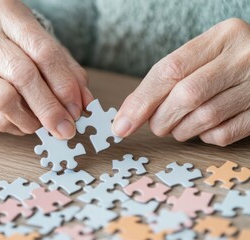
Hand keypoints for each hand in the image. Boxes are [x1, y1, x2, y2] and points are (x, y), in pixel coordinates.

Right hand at [0, 0, 92, 138]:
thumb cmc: (19, 50)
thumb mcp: (47, 51)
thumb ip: (69, 74)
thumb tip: (84, 105)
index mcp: (7, 13)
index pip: (43, 51)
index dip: (64, 84)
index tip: (77, 109)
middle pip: (22, 75)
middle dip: (49, 108)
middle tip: (66, 128)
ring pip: (4, 100)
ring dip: (32, 120)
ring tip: (43, 123)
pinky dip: (16, 125)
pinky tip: (24, 121)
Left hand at [113, 18, 249, 145]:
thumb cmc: (226, 61)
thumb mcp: (201, 55)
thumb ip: (168, 77)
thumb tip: (129, 113)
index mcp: (222, 36)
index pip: (170, 70)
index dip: (142, 100)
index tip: (122, 123)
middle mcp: (243, 57)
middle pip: (186, 95)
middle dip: (161, 118)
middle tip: (155, 125)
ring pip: (205, 117)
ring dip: (181, 130)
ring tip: (177, 126)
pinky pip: (224, 134)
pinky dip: (204, 137)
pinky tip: (202, 129)